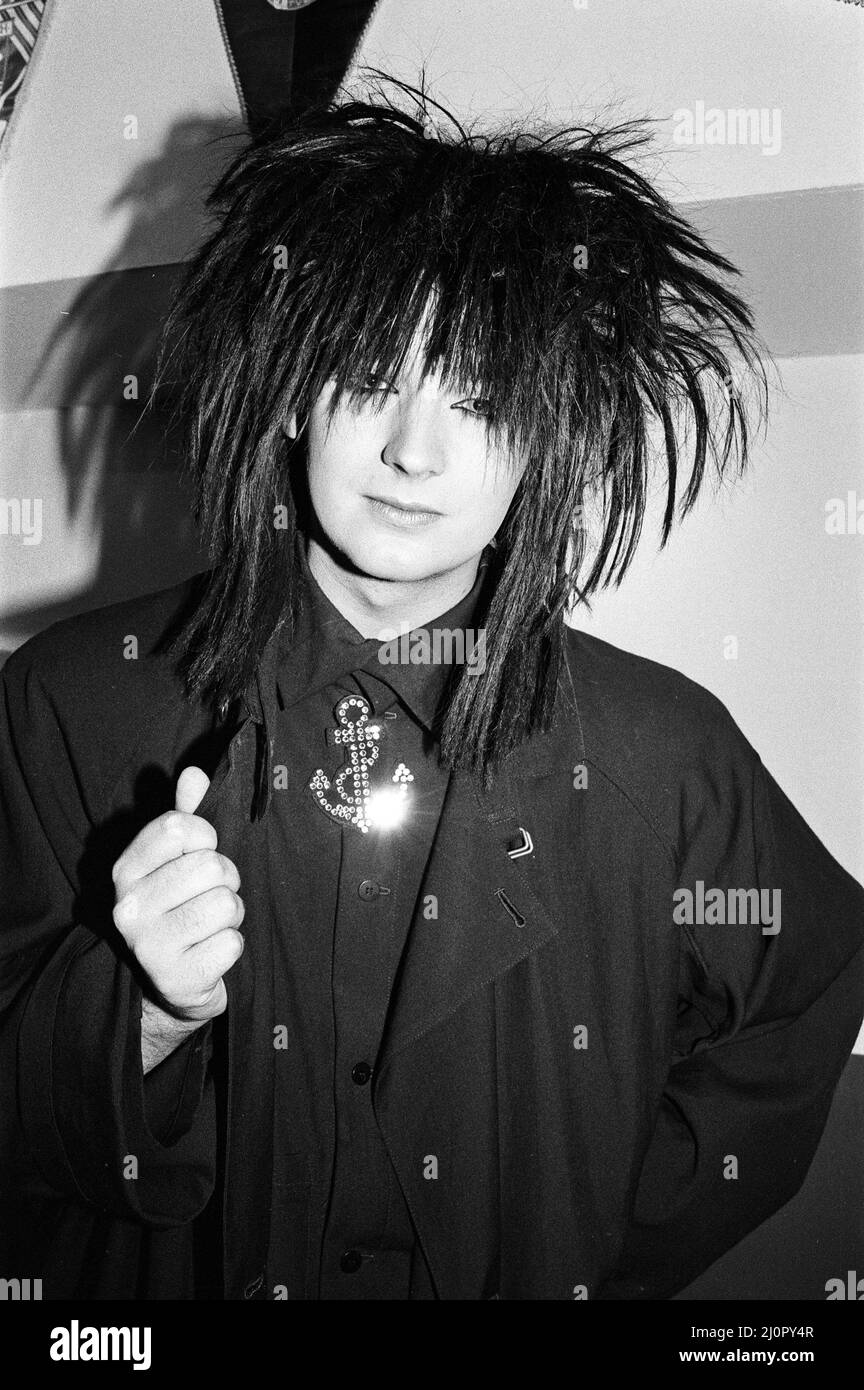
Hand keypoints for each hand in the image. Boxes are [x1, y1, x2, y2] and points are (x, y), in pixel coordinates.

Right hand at [112, 767, 244, 1024]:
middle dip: (226, 880)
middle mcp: (129, 906)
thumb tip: (192, 774)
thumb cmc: (181, 907)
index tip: (203, 853)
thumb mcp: (178, 860)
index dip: (206, 837)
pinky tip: (211, 951)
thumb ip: (186, 815)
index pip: (177, 826)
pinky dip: (232, 946)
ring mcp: (149, 945)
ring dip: (231, 914)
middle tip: (211, 896)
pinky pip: (232, 942)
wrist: (174, 983)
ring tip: (212, 924)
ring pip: (226, 904)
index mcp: (125, 870)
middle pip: (210, 866)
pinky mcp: (176, 978)